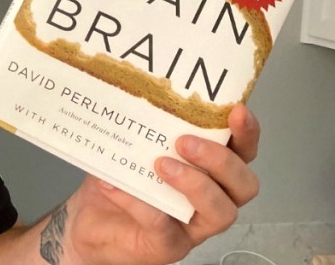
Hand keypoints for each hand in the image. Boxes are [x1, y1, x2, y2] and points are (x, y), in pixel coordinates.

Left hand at [63, 103, 259, 264]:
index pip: (244, 153)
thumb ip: (144, 124)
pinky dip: (140, 203)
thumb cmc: (118, 182)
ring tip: (161, 164)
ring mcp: (193, 227)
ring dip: (195, 184)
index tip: (236, 111)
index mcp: (211, 172)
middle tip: (185, 142)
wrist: (87, 222)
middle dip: (220, 160)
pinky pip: (163, 226)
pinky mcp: (168, 246)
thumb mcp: (132, 145)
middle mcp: (211, 200)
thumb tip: (136, 88)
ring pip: (220, 211)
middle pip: (244, 185)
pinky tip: (117, 185)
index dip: (247, 134)